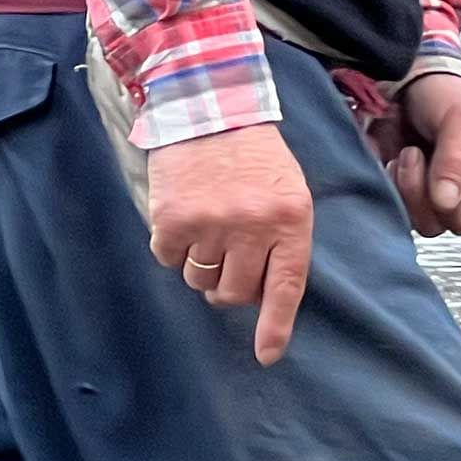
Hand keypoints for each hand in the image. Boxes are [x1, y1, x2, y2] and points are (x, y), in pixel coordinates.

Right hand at [147, 123, 313, 365]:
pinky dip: (173, 246)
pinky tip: (183, 214)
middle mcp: (253, 225)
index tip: (266, 355)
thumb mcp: (287, 192)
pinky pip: (169, 260)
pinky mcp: (172, 219)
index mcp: (291, 219)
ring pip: (200, 280)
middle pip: (235, 292)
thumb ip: (283, 242)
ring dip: (201, 264)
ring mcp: (211, 223)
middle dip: (229, 283)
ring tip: (206, 224)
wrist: (207, 104)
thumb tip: (263, 299)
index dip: (275, 326)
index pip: (284, 286)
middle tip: (228, 253)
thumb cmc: (253, 155)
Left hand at [368, 73, 460, 237]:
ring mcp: (442, 199)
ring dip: (412, 192)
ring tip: (408, 155)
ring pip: (432, 225)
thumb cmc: (445, 98)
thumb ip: (459, 160)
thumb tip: (447, 201)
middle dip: (437, 191)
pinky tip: (394, 164)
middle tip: (422, 154)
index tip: (460, 159)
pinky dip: (395, 191)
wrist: (406, 88)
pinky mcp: (412, 200)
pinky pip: (405, 217)